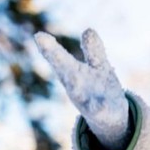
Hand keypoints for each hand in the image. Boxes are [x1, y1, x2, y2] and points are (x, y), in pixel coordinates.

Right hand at [34, 29, 129, 149]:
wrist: (112, 119)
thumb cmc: (100, 89)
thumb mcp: (99, 67)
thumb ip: (94, 51)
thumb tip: (88, 30)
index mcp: (73, 73)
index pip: (61, 58)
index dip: (50, 48)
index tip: (38, 36)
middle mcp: (75, 86)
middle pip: (64, 71)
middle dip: (55, 57)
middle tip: (40, 40)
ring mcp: (86, 101)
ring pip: (78, 93)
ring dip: (74, 85)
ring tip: (71, 77)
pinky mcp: (101, 114)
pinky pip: (98, 110)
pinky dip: (98, 108)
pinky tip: (99, 107)